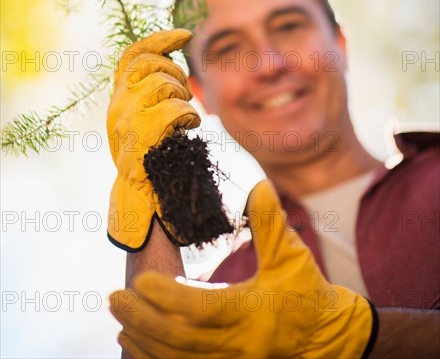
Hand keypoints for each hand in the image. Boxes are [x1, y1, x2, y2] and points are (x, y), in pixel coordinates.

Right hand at [107, 29, 200, 251]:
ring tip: (184, 119)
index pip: (133, 55)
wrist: (143, 194)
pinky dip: (189, 117)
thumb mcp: (147, 117)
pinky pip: (174, 109)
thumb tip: (172, 60)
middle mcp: (117, 104)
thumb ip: (152, 91)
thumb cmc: (153, 154)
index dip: (159, 39)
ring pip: (164, 85)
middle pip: (151, 65)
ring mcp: (126, 118)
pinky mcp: (140, 134)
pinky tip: (188, 130)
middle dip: (176, 74)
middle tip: (184, 96)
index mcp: (119, 97)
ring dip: (184, 100)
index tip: (185, 35)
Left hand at [110, 179, 376, 357]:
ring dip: (145, 342)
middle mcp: (237, 345)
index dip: (166, 295)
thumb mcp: (291, 256)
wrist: (329, 338)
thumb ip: (271, 223)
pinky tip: (141, 346)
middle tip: (115, 299)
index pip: (198, 308)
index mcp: (250, 313)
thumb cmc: (309, 293)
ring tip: (121, 321)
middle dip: (142, 320)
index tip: (142, 279)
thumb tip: (259, 186)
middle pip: (178, 340)